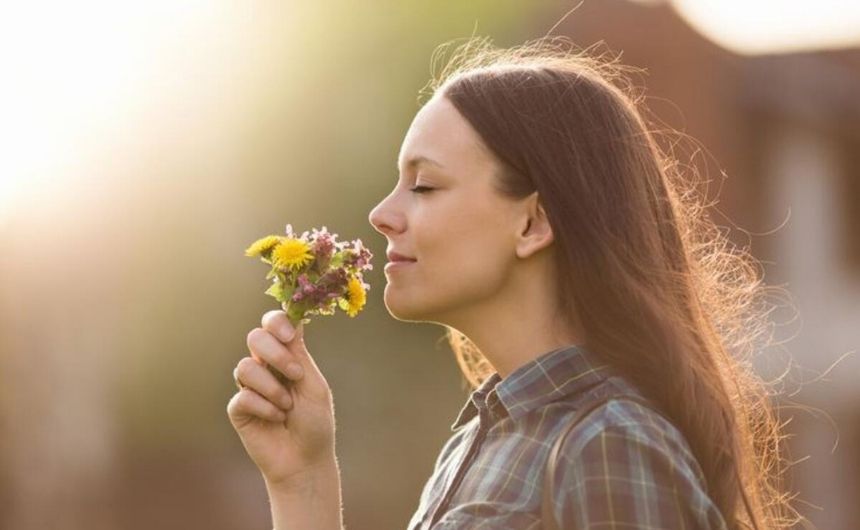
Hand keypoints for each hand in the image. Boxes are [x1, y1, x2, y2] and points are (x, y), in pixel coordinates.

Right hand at [227, 310, 336, 487]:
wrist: (305, 459)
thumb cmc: (315, 422)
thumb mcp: (313, 383)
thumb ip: (299, 353)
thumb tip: (293, 318)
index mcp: (287, 356)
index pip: (274, 324)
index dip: (277, 322)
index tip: (290, 335)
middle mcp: (265, 366)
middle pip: (255, 337)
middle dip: (276, 353)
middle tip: (295, 374)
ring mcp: (250, 386)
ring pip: (245, 366)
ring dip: (273, 388)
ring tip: (287, 407)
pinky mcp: (238, 408)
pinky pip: (243, 395)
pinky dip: (265, 408)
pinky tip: (276, 419)